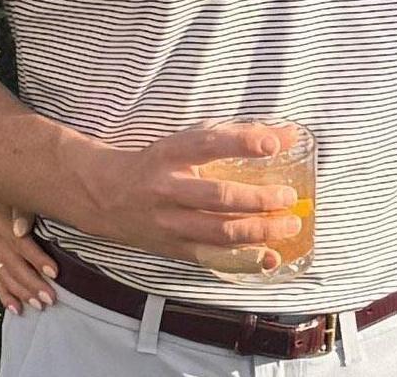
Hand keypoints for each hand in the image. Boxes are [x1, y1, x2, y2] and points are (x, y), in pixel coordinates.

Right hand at [0, 202, 56, 315]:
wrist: (28, 191)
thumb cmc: (41, 192)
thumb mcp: (36, 197)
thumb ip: (27, 209)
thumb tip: (20, 230)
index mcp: (2, 214)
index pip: (19, 242)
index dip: (36, 258)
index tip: (55, 273)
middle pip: (12, 263)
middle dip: (32, 282)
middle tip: (51, 298)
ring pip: (5, 275)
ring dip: (23, 292)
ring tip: (41, 305)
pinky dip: (7, 296)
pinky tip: (17, 309)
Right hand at [81, 121, 302, 269]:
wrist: (107, 195)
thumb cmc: (159, 162)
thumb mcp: (187, 139)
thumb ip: (234, 136)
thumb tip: (286, 135)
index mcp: (172, 154)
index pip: (209, 144)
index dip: (243, 143)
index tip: (274, 144)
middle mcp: (169, 189)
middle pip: (219, 197)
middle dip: (259, 199)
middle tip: (289, 198)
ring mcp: (170, 223)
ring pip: (219, 232)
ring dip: (259, 232)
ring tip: (289, 226)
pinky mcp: (173, 248)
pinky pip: (212, 258)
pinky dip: (244, 261)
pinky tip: (269, 257)